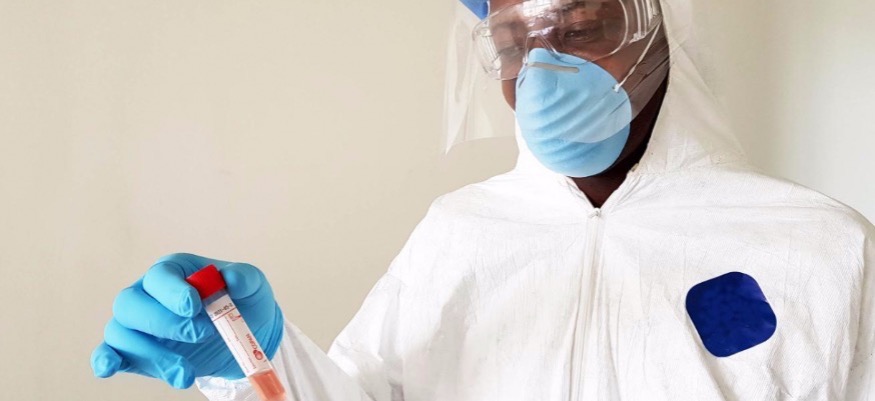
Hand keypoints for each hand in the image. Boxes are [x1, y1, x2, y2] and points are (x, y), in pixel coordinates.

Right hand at [90, 253, 283, 388]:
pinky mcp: (135, 351)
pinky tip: (110, 368)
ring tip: (187, 374)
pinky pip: (109, 352)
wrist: (243, 335)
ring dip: (152, 355)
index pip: (160, 275)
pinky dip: (104, 359)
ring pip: (121, 332)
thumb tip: (231, 278)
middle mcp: (148, 293)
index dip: (172, 291)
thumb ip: (244, 278)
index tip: (195, 307)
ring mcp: (138, 323)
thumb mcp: (253, 286)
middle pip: (131, 303)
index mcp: (174, 271)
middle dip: (164, 323)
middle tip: (202, 335)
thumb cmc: (243, 301)